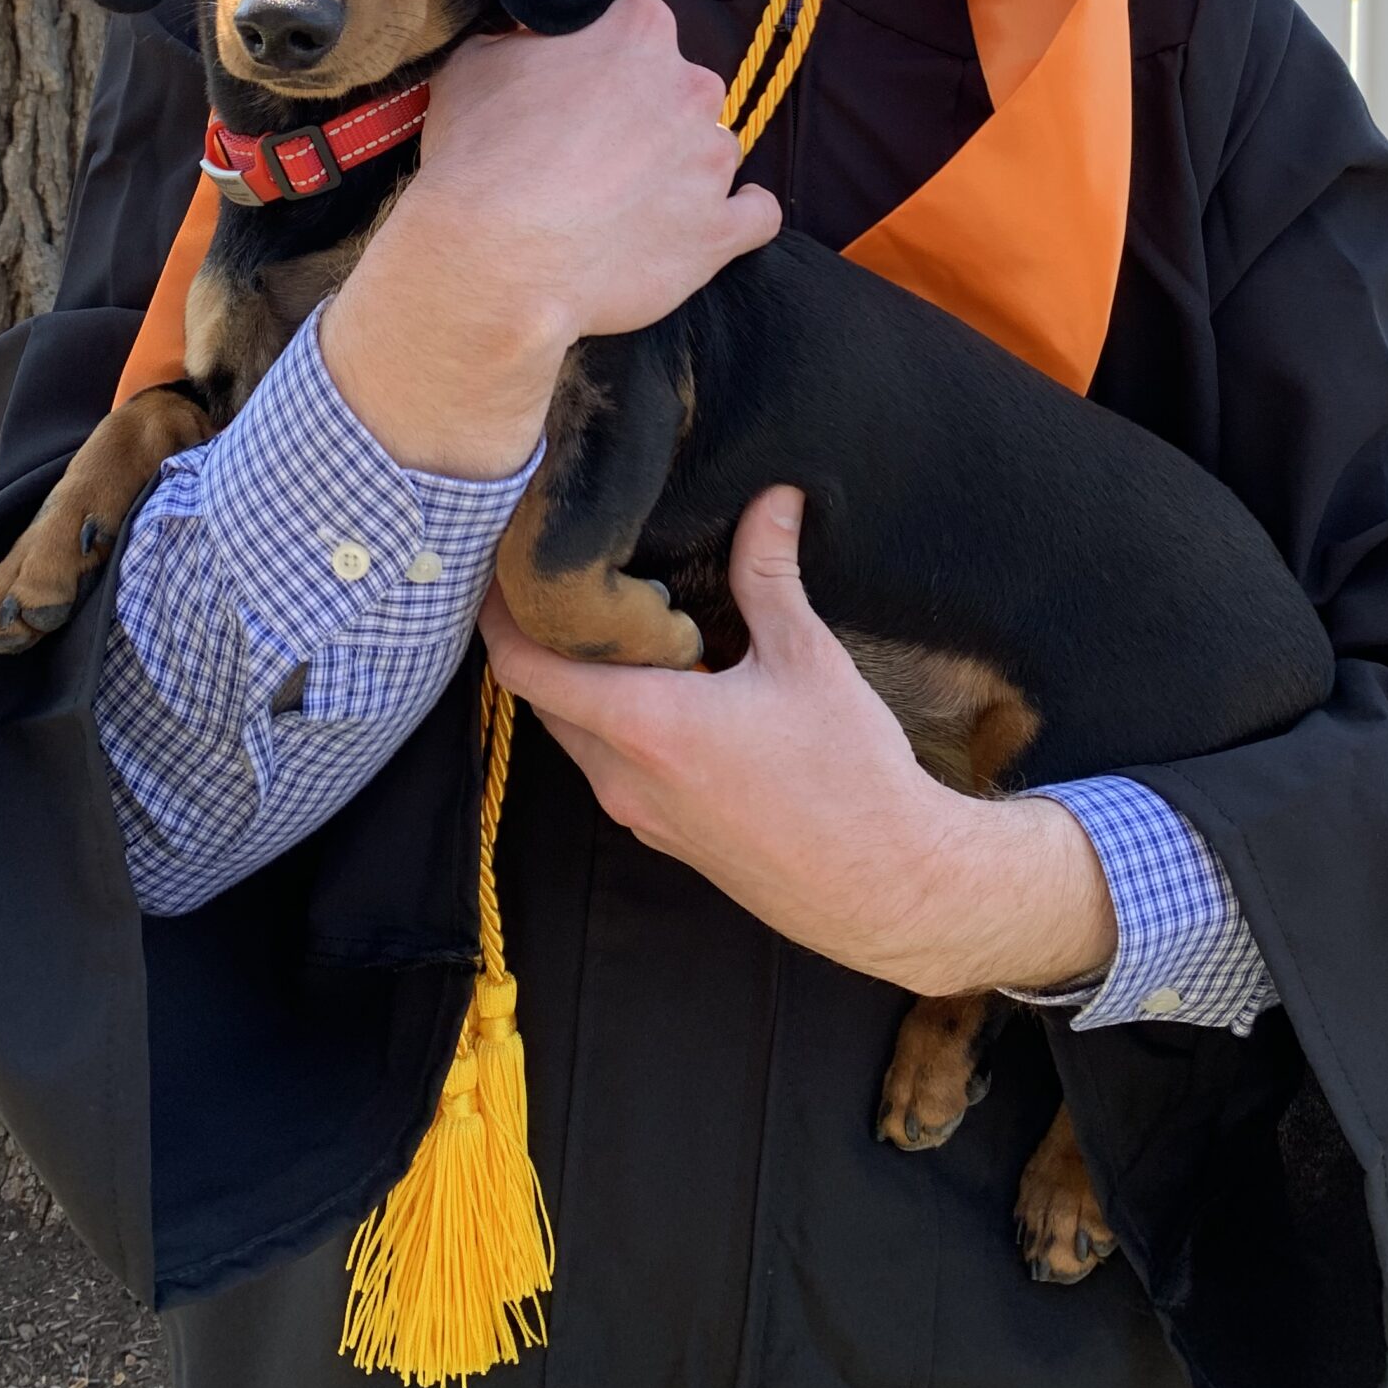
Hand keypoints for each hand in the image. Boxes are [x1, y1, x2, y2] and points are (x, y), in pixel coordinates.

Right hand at [321, 0, 779, 475]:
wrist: (496, 256)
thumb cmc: (479, 155)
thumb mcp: (475, 62)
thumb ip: (518, 39)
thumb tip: (528, 39)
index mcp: (639, 33)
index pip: (639, 25)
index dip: (607, 55)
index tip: (580, 86)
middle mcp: (690, 88)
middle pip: (682, 88)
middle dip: (648, 114)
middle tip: (597, 150)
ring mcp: (711, 161)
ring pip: (711, 150)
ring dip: (680, 167)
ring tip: (628, 201)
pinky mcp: (719, 231)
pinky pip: (755, 215)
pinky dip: (738, 215)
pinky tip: (710, 220)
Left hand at [481, 485, 1117, 997]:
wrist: (887, 889)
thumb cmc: (849, 777)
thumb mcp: (807, 659)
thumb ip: (769, 574)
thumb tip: (771, 498)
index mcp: (643, 725)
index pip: (522, 666)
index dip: (500, 611)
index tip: (506, 563)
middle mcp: (621, 776)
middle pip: (540, 696)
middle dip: (539, 635)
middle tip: (561, 574)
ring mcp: (639, 814)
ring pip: (573, 733)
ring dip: (578, 680)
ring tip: (612, 619)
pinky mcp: (664, 836)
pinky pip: (608, 766)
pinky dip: (610, 720)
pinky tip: (659, 682)